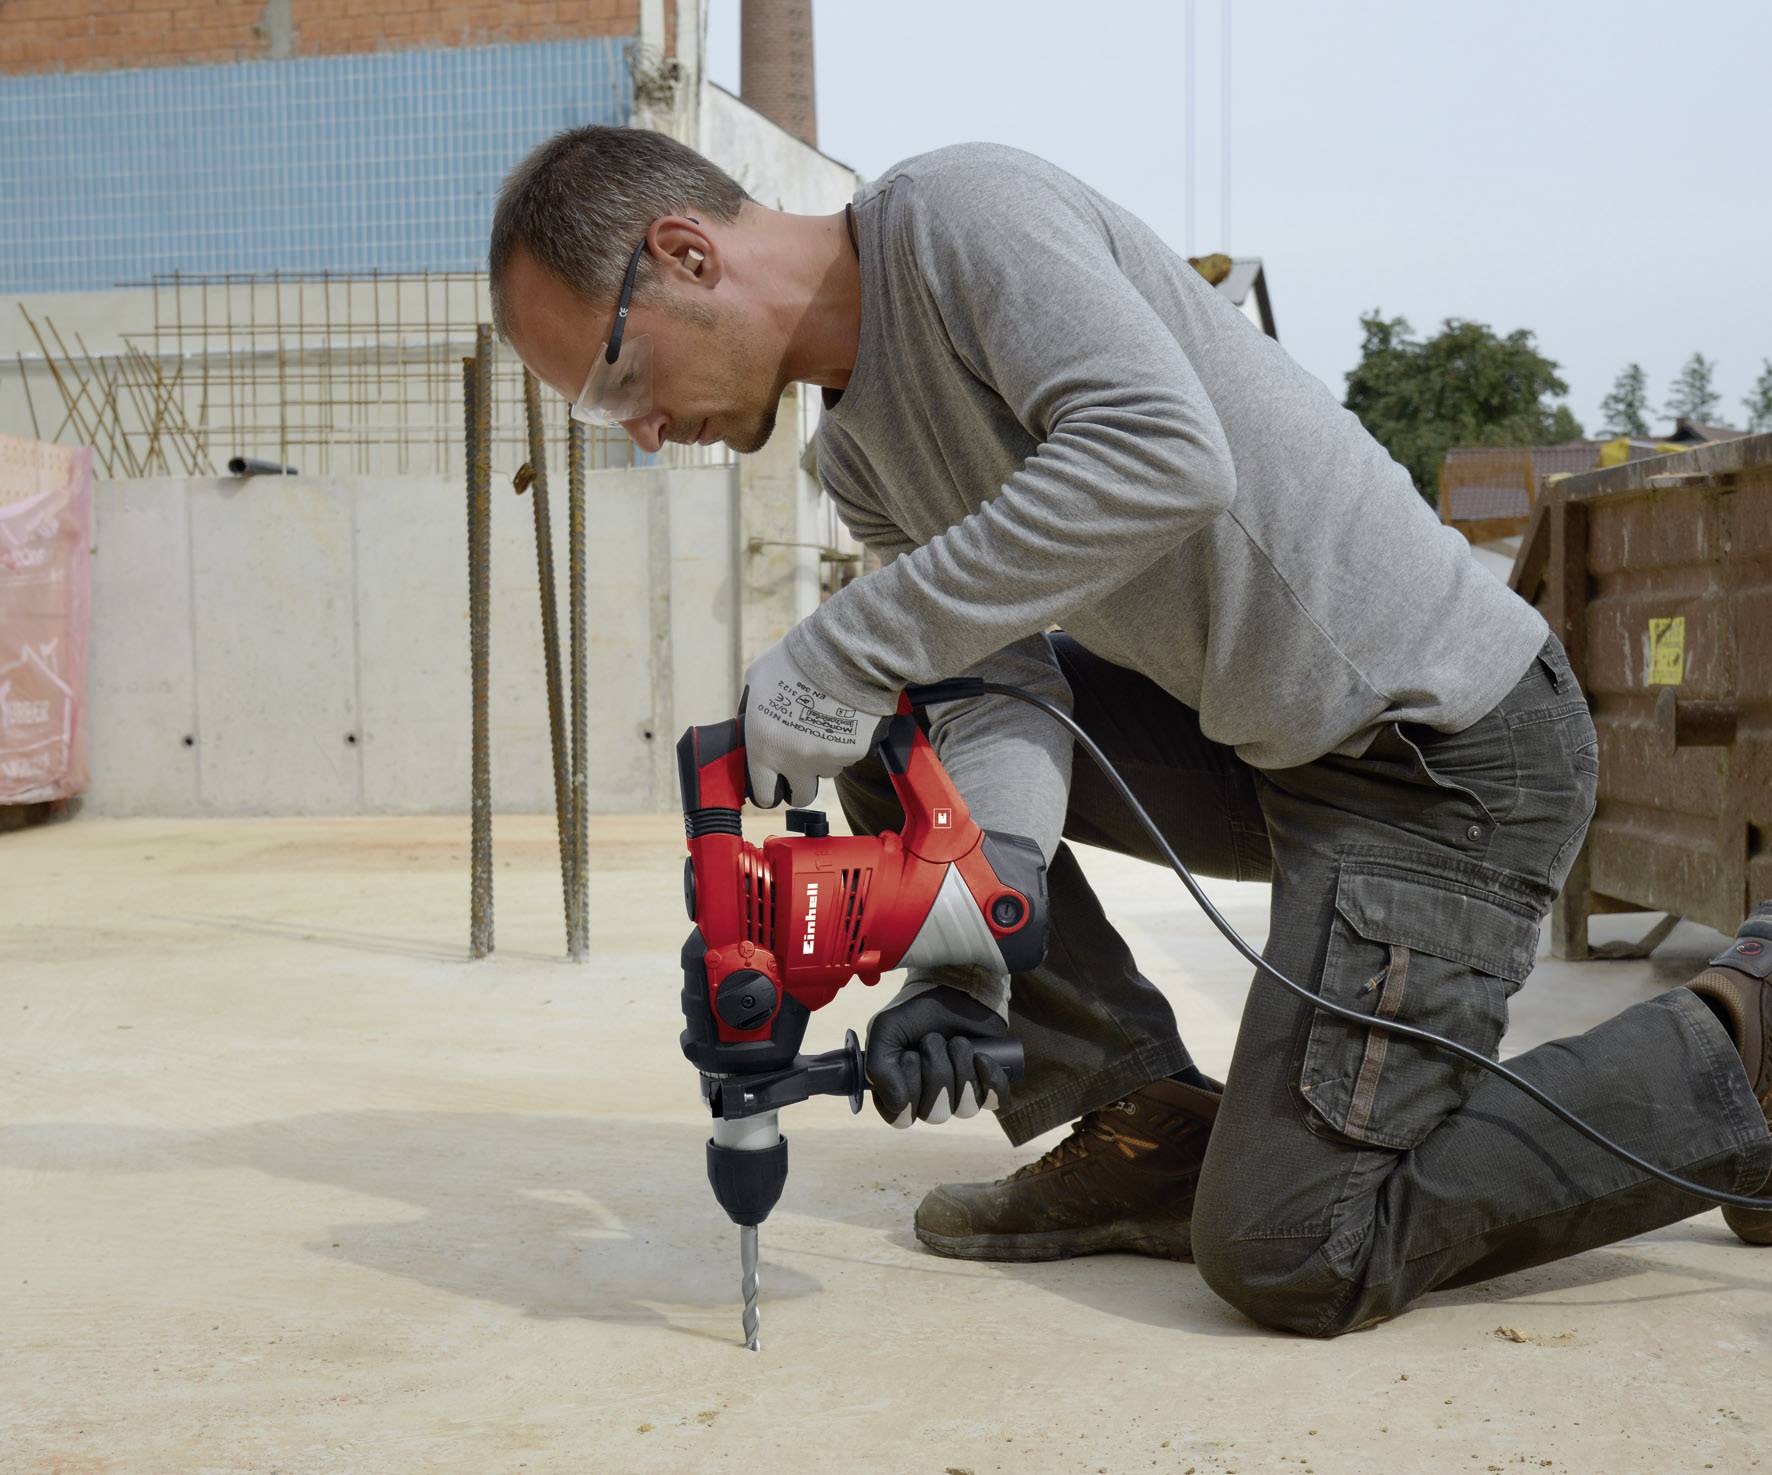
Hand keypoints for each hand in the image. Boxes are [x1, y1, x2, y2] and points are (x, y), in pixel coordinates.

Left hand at [741, 638, 883, 807]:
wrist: (842, 651)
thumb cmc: (795, 661)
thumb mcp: (757, 680)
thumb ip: (751, 709)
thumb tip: (750, 721)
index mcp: (765, 748)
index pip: (765, 795)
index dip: (770, 790)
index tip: (775, 784)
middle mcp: (795, 760)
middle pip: (801, 796)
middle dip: (800, 783)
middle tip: (803, 764)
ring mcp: (827, 758)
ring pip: (827, 771)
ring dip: (825, 756)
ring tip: (825, 722)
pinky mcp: (855, 751)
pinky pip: (849, 755)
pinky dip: (847, 741)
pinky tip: (845, 716)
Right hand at [865, 985, 1013, 1127]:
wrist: (953, 986)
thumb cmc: (916, 1010)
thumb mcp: (886, 1029)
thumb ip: (877, 1066)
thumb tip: (899, 1104)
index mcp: (898, 1089)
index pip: (901, 1117)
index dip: (908, 1090)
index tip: (909, 1057)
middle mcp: (928, 1098)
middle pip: (934, 1113)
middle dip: (936, 1070)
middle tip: (933, 1040)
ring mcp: (959, 1093)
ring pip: (965, 1108)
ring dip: (961, 1069)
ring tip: (958, 1042)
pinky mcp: (986, 1084)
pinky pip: (995, 1100)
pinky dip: (990, 1078)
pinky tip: (981, 1057)